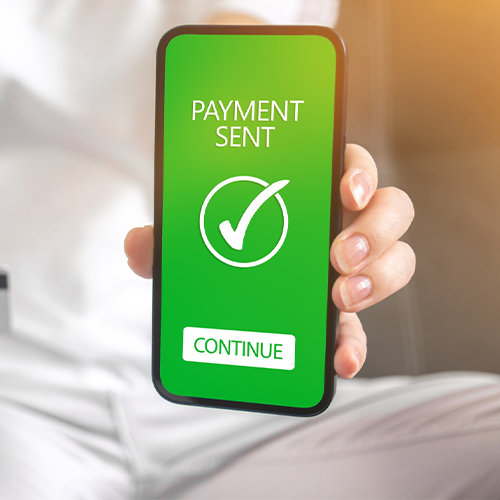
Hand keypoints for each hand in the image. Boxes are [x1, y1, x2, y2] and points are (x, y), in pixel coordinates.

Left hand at [124, 144, 414, 378]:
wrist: (227, 301)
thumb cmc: (219, 254)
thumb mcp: (192, 243)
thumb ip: (168, 240)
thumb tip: (138, 242)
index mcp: (311, 196)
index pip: (351, 168)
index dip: (360, 172)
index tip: (347, 190)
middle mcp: (340, 229)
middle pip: (391, 211)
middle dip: (375, 231)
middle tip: (336, 255)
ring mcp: (347, 273)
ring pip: (397, 262)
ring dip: (379, 278)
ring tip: (341, 296)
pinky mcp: (342, 318)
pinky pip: (365, 329)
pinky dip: (357, 345)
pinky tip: (340, 361)